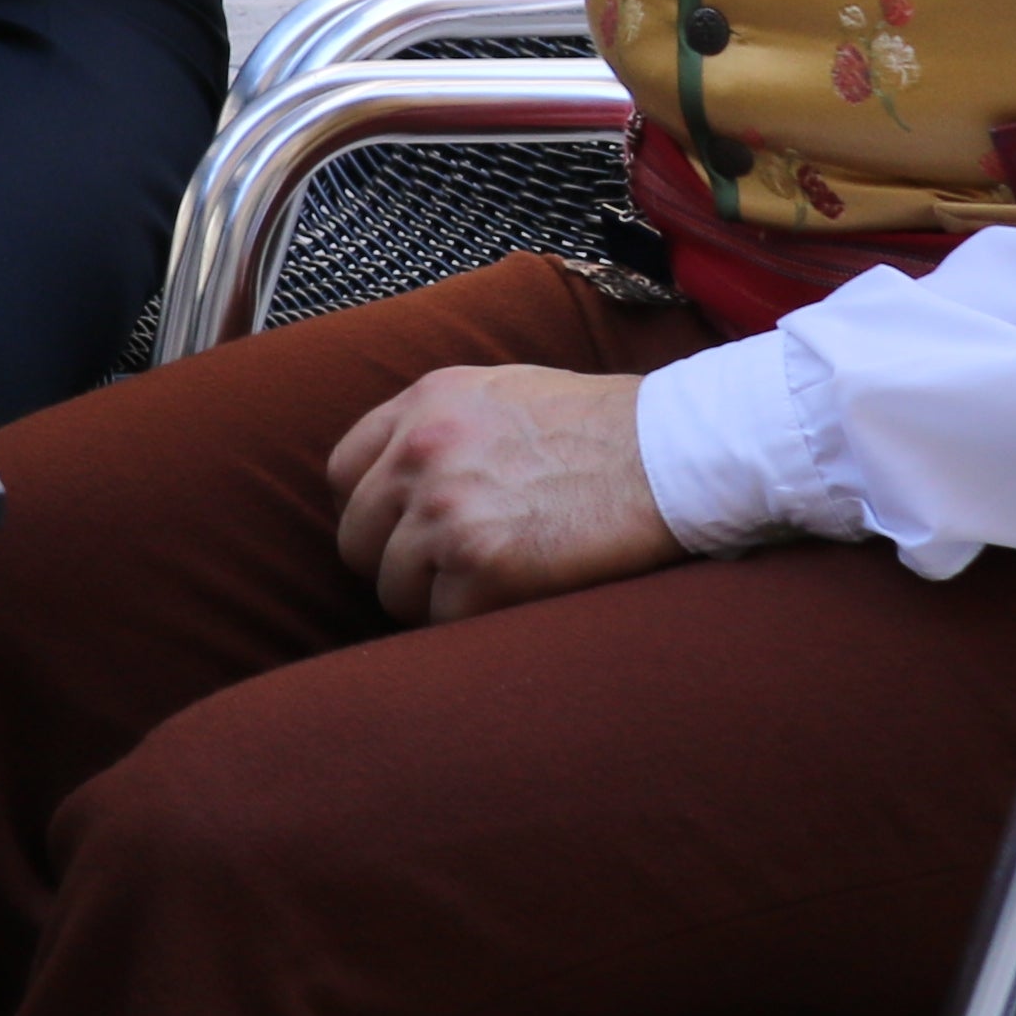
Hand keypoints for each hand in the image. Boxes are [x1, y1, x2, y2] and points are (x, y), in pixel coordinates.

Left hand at [325, 366, 673, 623]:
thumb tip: (397, 478)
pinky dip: (472, 622)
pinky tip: (515, 599)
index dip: (372, 514)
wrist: (672, 454)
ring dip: (436, 599)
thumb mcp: (502, 393)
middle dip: (396, 564)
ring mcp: (446, 508)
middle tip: (449, 573)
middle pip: (357, 538)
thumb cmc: (602, 429)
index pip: (343, 474)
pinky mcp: (482, 564)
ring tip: (493, 584)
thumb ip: (440, 426)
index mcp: (423, 404)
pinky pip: (441, 620)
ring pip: (393, 588)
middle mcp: (420, 451)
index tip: (402, 535)